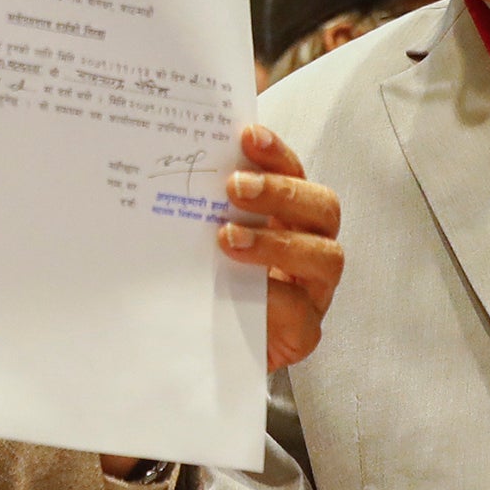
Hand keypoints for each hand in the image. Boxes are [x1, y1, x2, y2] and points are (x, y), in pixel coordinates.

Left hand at [220, 125, 342, 370]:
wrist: (205, 354)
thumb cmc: (208, 289)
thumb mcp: (200, 245)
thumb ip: (199, 212)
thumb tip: (163, 168)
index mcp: (288, 217)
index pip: (294, 173)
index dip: (276, 153)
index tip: (247, 135)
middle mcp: (311, 247)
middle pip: (323, 207)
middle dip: (281, 192)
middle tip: (234, 187)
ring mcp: (314, 290)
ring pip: (326, 257)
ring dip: (279, 243)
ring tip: (229, 239)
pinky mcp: (305, 332)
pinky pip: (302, 313)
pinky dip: (274, 300)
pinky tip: (240, 294)